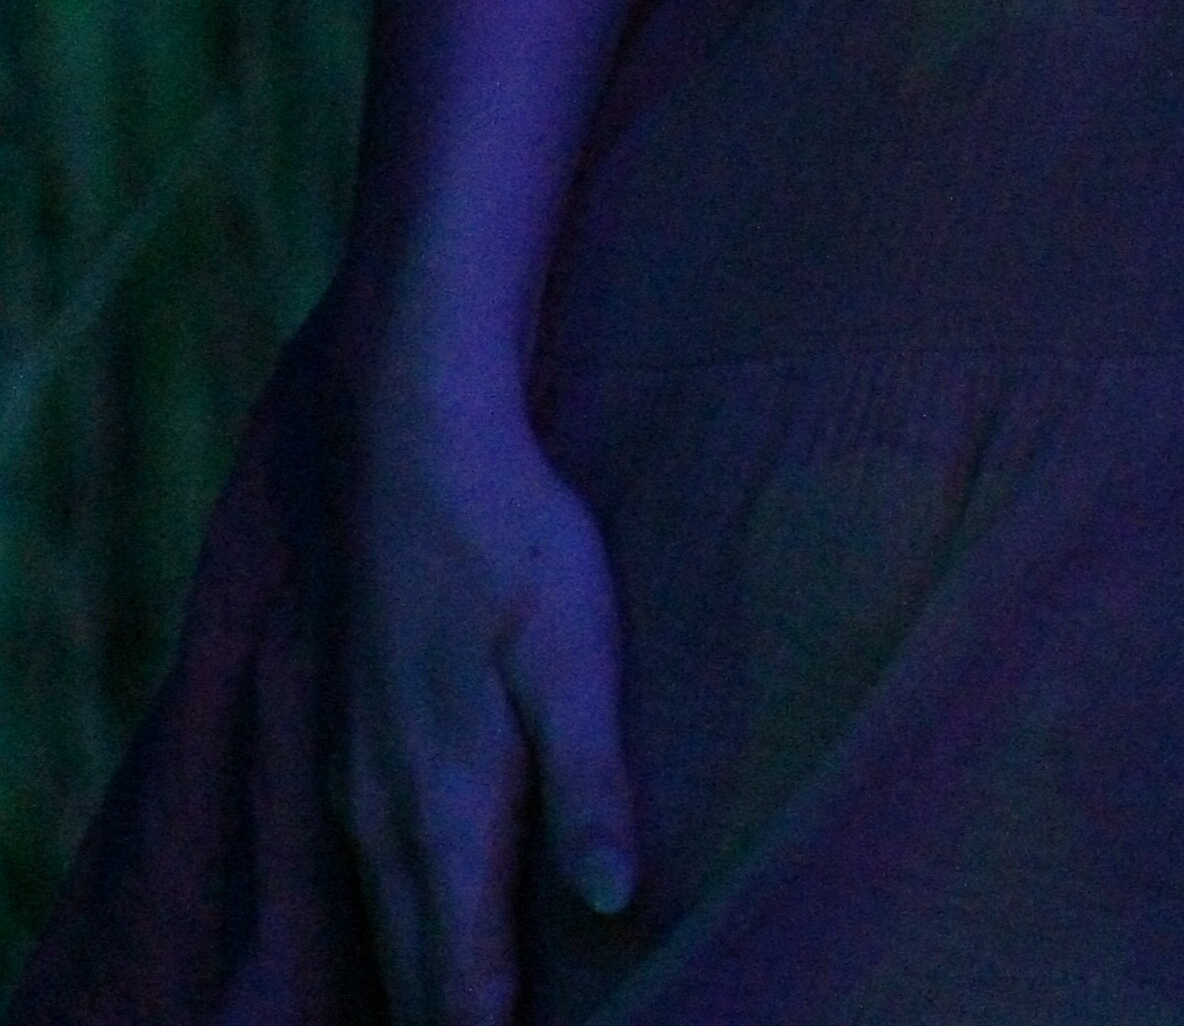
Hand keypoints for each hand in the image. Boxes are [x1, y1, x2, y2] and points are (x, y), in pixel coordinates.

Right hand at [336, 349, 639, 1024]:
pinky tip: (421, 929)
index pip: (462, 978)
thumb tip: (615, 904)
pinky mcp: (346, 736)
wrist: (401, 438)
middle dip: (454, 1023)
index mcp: (447, 804)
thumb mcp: (574, 646)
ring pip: (382, 925)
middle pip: (413, 972)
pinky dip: (397, 925)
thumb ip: (590, 780)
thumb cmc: (507, 535)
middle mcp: (383, 811)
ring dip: (421, 986)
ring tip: (465, 1017)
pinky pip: (366, 871)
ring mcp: (353, 776)